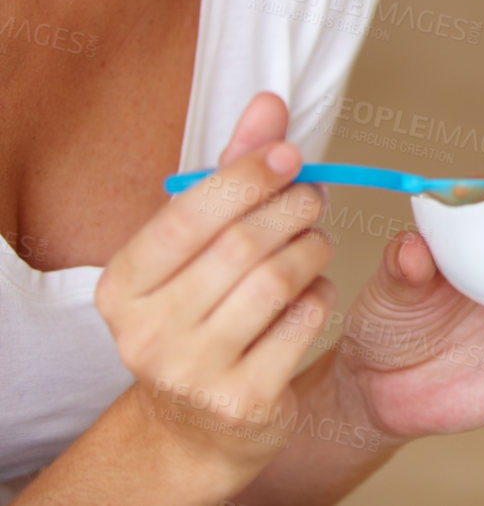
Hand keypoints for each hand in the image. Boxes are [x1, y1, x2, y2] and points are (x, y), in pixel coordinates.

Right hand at [93, 92, 334, 481]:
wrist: (197, 422)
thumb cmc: (201, 311)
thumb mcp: (200, 244)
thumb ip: (231, 172)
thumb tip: (270, 102)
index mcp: (123, 284)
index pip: (189, 214)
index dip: (247, 176)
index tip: (290, 156)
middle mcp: (146, 332)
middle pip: (242, 245)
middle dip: (292, 210)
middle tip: (315, 198)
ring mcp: (190, 371)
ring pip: (277, 281)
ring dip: (311, 250)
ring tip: (314, 243)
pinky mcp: (241, 399)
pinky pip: (302, 322)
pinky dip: (319, 296)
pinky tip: (311, 293)